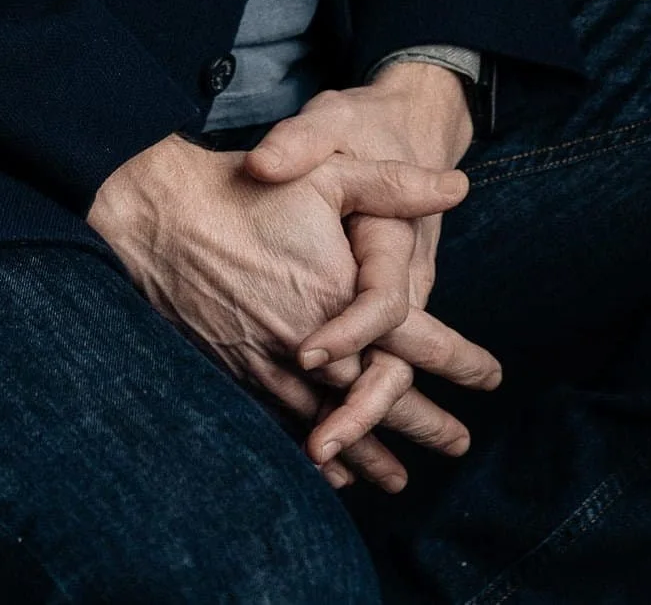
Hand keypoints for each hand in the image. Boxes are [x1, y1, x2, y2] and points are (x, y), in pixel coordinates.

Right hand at [87, 130, 491, 490]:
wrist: (158, 218)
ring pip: (333, 421)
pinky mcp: (237, 373)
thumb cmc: (246, 191)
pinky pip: (285, 426)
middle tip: (460, 444)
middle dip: (424, 422)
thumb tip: (458, 187)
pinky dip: (311, 452)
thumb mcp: (328, 172)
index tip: (492, 376)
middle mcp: (310, 344)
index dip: (458, 360)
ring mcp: (270, 365)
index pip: (414, 341)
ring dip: (372, 450)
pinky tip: (328, 473)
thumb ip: (395, 186)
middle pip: (381, 395)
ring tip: (402, 478)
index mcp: (340, 296)